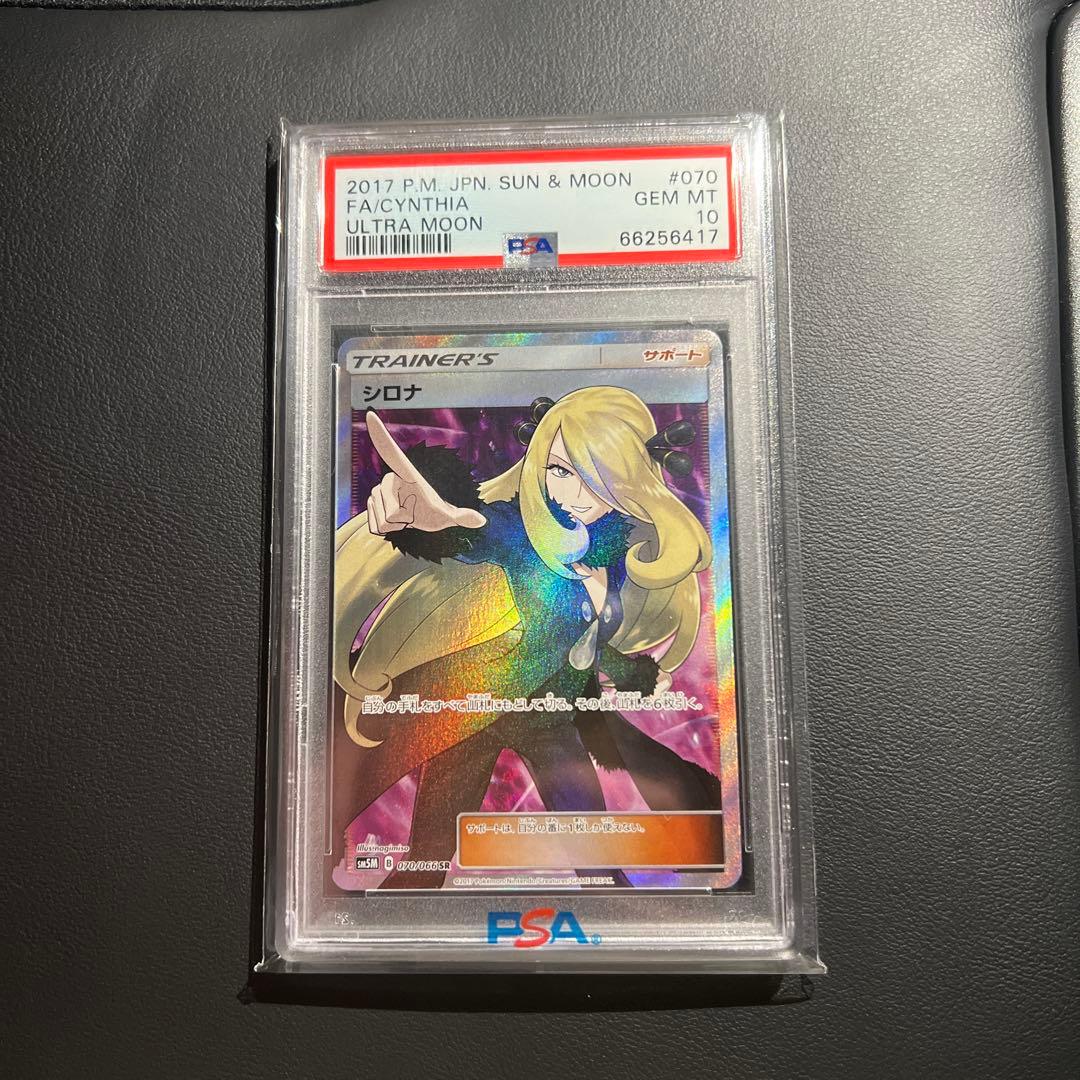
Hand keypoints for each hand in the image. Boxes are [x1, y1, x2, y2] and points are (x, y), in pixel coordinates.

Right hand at [365, 412, 486, 534]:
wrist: (419, 519)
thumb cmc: (434, 512)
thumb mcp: (448, 516)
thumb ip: (462, 517)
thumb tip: (482, 520)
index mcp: (407, 473)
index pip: (392, 452)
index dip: (380, 434)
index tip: (370, 415)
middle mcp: (390, 478)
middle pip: (391, 510)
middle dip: (403, 519)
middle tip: (412, 513)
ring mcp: (377, 491)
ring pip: (383, 519)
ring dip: (396, 525)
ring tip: (404, 516)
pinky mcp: (369, 504)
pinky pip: (374, 524)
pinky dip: (387, 529)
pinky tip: (395, 522)